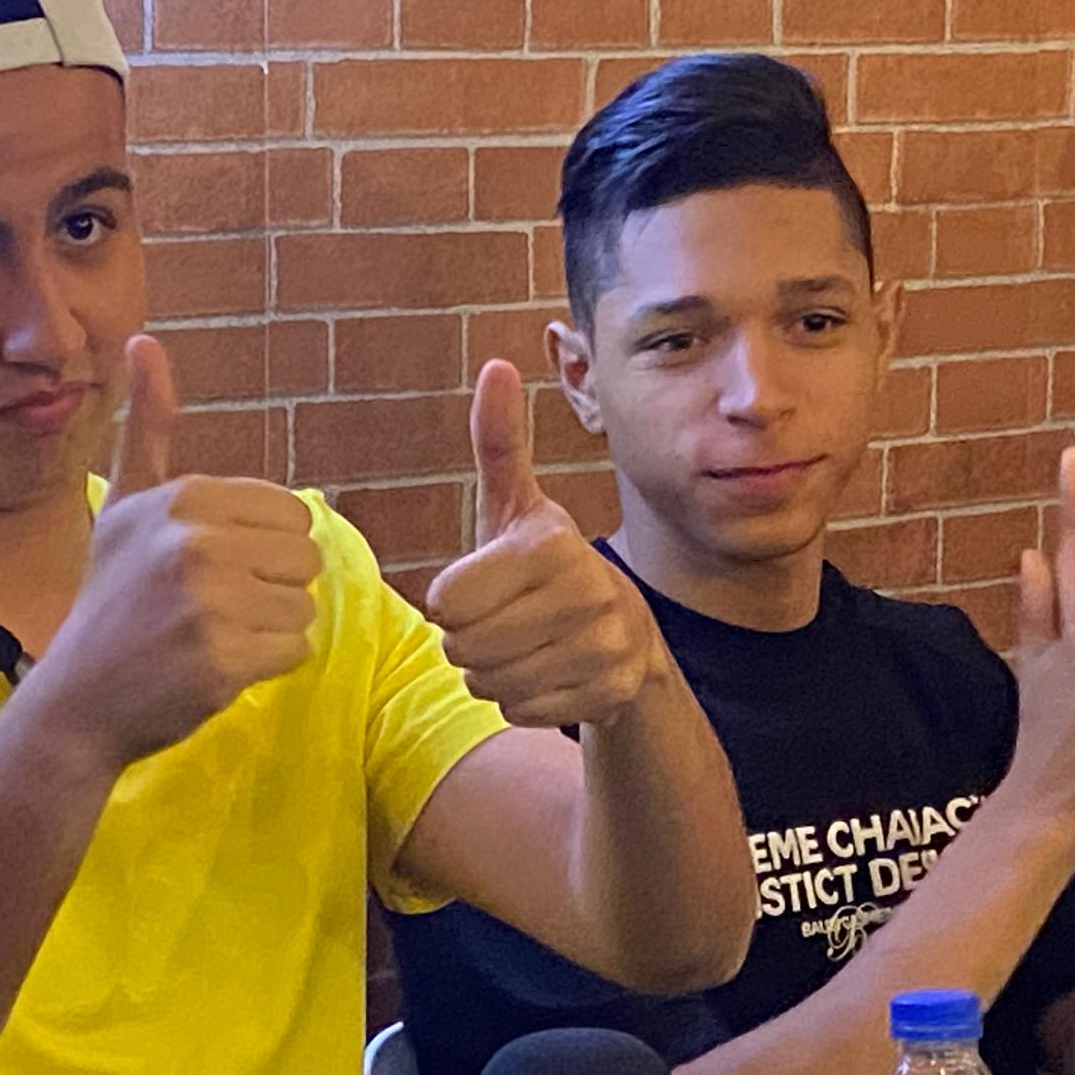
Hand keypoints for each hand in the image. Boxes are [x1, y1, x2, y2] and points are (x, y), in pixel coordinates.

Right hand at [29, 336, 320, 766]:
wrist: (77, 700)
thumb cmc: (110, 600)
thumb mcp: (124, 504)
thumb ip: (147, 426)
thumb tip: (144, 341)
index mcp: (182, 498)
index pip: (291, 514)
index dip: (261, 548)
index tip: (208, 571)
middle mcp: (193, 542)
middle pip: (305, 558)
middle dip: (270, 588)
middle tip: (210, 610)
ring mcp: (208, 602)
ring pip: (303, 606)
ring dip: (268, 629)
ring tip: (210, 637)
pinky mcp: (222, 660)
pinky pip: (294, 650)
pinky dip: (265, 666)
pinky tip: (215, 668)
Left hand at [426, 361, 662, 728]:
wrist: (628, 636)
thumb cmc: (547, 567)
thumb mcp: (517, 507)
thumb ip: (499, 443)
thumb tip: (496, 365)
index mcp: (550, 543)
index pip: (446, 600)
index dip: (450, 600)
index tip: (479, 586)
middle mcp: (585, 592)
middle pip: (462, 646)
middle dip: (466, 640)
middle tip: (499, 620)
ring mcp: (603, 645)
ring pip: (488, 681)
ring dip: (489, 671)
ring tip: (521, 645)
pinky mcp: (608, 691)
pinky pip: (520, 709)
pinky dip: (520, 699)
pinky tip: (546, 672)